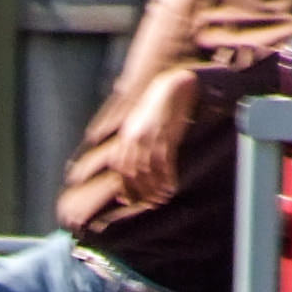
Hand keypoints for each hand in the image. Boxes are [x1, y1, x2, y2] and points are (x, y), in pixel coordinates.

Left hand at [111, 66, 199, 206]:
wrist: (171, 88)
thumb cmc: (155, 109)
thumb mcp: (137, 125)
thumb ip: (131, 144)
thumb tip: (130, 168)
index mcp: (125, 137)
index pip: (120, 169)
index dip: (125, 187)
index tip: (131, 201)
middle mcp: (134, 139)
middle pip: (133, 174)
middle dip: (141, 192)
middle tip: (151, 203)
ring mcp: (150, 138)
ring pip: (148, 172)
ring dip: (155, 188)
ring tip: (162, 198)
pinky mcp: (166, 137)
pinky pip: (164, 164)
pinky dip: (168, 178)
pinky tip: (172, 186)